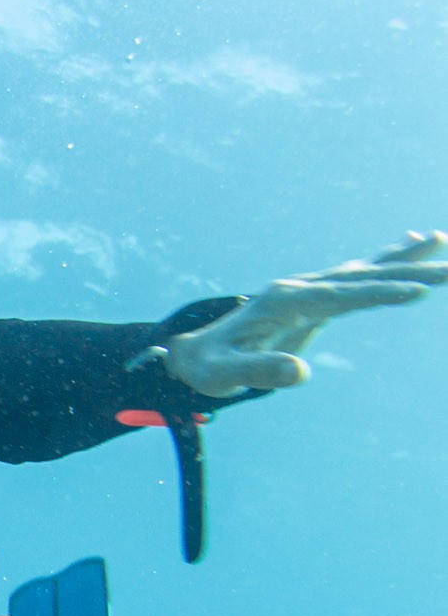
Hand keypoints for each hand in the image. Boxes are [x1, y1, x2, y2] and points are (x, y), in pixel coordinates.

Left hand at [161, 231, 447, 397]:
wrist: (192, 353)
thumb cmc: (208, 367)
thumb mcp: (225, 376)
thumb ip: (259, 373)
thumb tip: (301, 372)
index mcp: (284, 300)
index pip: (342, 296)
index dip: (380, 295)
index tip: (418, 291)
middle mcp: (300, 285)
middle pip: (362, 276)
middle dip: (408, 270)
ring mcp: (308, 287)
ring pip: (365, 270)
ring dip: (405, 258)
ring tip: (443, 239)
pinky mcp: (315, 295)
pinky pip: (359, 275)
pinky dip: (388, 260)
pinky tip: (415, 239)